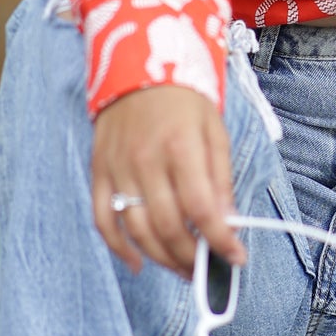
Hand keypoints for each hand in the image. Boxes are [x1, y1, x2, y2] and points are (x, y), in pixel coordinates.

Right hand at [91, 84, 246, 278]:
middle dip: (190, 257)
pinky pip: (103, 219)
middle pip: (167, 226)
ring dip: (161, 259)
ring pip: (136, 230)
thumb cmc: (183, 100)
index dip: (219, 240)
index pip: (201, 208)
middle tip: (206, 270)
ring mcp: (118, 168)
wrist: (137, 65)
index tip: (235, 257)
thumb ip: (221, 178)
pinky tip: (139, 263)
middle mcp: (146, 160)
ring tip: (182, 269)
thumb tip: (229, 223)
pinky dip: (118, 248)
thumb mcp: (214, 131)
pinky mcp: (99, 172)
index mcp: (181, 147)